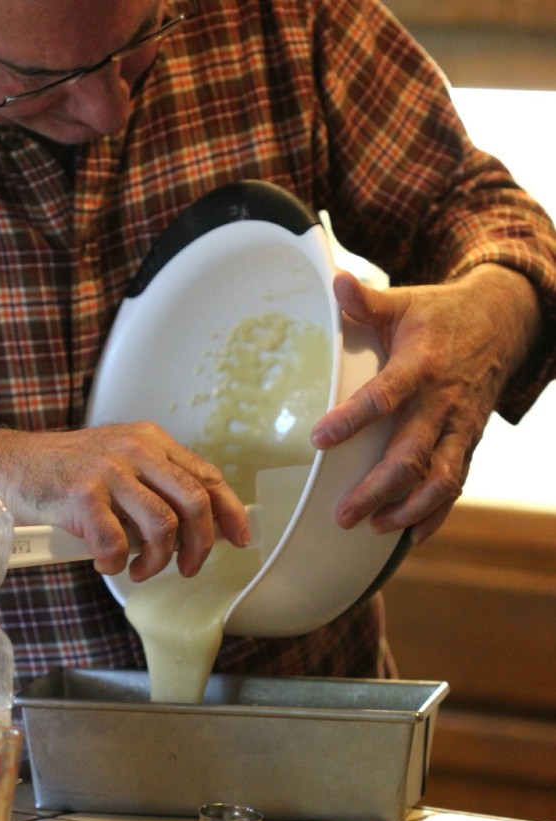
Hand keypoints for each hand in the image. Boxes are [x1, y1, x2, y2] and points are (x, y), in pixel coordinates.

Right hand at [0, 421, 249, 580]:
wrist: (10, 465)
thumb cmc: (67, 473)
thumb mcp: (120, 464)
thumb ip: (157, 486)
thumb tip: (201, 527)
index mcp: (151, 442)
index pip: (208, 475)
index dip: (230, 511)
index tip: (240, 538)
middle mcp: (135, 451)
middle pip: (194, 501)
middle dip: (200, 544)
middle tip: (188, 568)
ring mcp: (108, 470)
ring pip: (162, 525)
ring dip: (158, 559)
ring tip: (141, 569)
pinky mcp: (81, 494)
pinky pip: (116, 542)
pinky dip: (116, 562)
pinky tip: (105, 562)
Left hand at [311, 265, 541, 543]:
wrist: (503, 322)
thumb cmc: (441, 315)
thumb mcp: (405, 301)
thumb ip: (366, 300)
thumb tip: (336, 280)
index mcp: (421, 365)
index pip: (385, 397)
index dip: (353, 420)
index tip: (319, 440)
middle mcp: (443, 402)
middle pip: (412, 455)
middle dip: (377, 490)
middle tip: (343, 515)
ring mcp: (460, 426)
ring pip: (440, 479)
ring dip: (408, 510)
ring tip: (374, 529)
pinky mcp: (470, 441)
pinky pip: (457, 484)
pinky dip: (436, 513)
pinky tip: (411, 535)